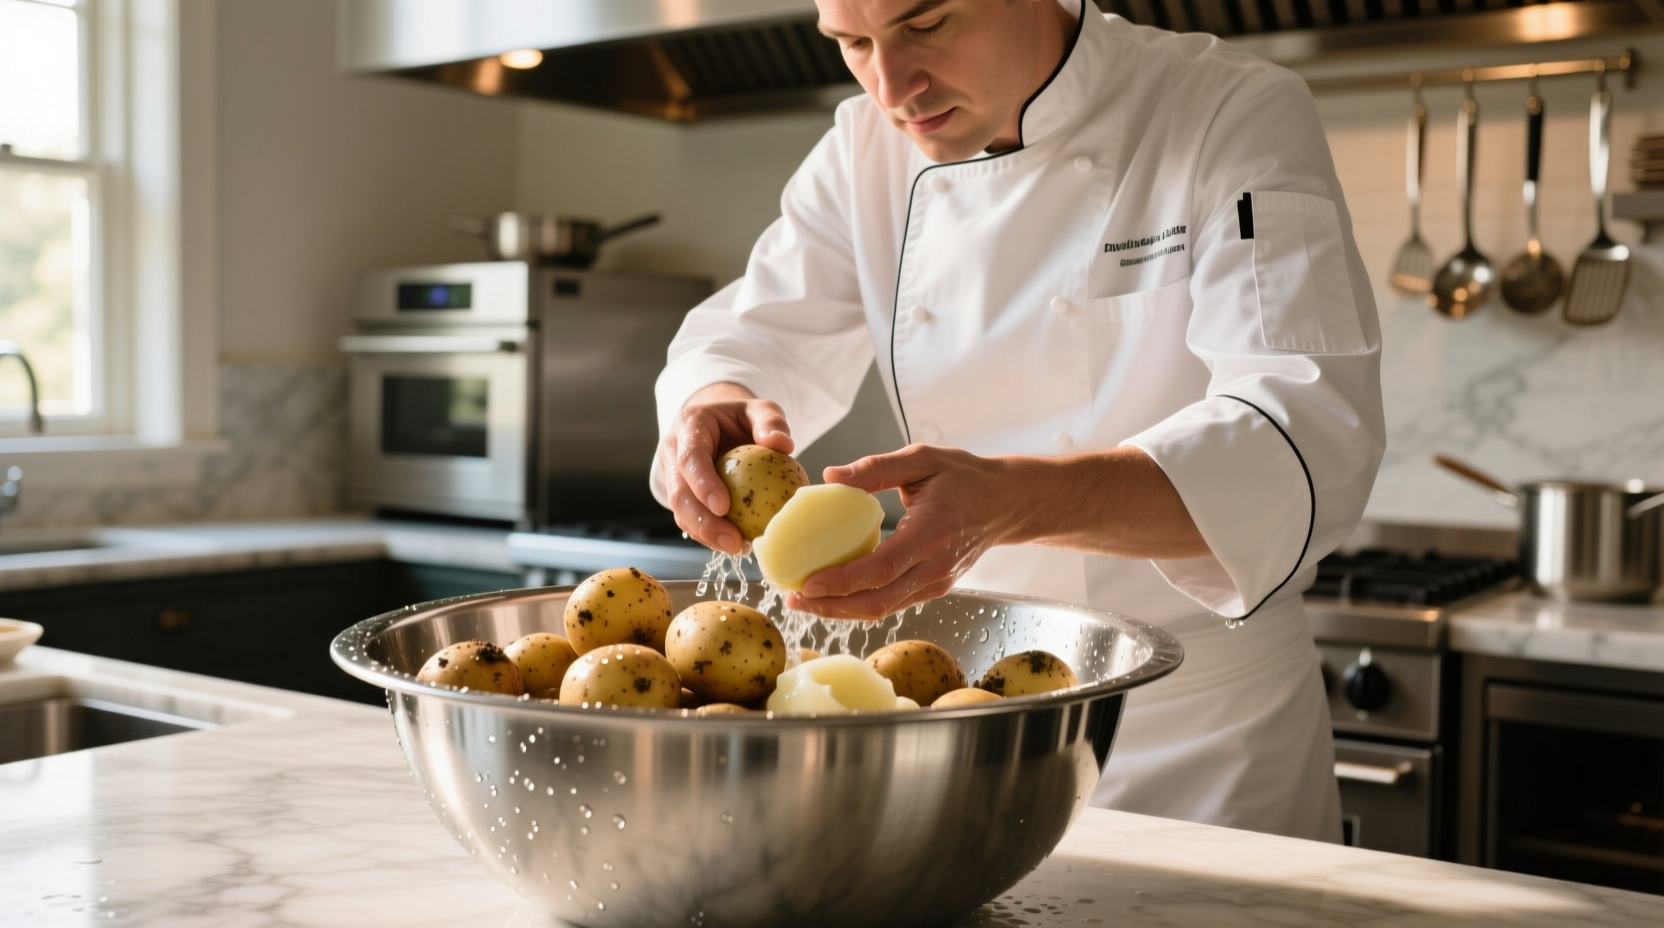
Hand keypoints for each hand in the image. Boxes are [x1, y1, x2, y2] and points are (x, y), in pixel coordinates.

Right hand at [658, 383, 793, 553]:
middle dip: (702, 522)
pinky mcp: (683, 495)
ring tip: (738, 547)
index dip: (703, 483)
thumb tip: (782, 444)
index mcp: (689, 427)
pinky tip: (738, 544)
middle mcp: (673, 452)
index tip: (723, 506)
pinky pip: (692, 519)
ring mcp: (675, 476)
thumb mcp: (759, 409)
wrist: (718, 422)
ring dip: (707, 534)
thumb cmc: (740, 417)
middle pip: (679, 493)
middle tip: (733, 541)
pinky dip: (712, 534)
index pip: (690, 458)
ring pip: (682, 512)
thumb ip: (770, 421)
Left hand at [788, 445, 1025, 619]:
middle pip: (878, 601)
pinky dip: (860, 603)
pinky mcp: (934, 588)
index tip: (808, 583)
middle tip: (793, 598)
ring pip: (883, 608)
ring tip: (804, 600)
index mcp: (931, 534)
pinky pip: (892, 603)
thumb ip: (876, 468)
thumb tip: (830, 476)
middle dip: (832, 606)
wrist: (1005, 503)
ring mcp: (936, 583)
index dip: (843, 581)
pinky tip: (833, 595)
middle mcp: (935, 567)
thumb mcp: (922, 459)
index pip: (882, 568)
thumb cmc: (964, 476)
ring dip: (842, 610)